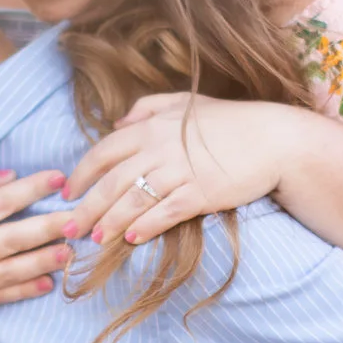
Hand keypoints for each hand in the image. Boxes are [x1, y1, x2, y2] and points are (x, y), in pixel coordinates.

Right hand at [0, 166, 76, 313]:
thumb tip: (11, 178)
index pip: (2, 202)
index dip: (34, 188)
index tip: (59, 178)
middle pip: (15, 239)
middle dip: (51, 229)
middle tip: (79, 220)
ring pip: (11, 272)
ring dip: (45, 262)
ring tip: (71, 252)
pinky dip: (23, 290)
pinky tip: (47, 282)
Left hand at [62, 95, 300, 248]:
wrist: (274, 139)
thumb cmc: (230, 121)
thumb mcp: (186, 102)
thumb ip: (148, 107)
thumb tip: (117, 121)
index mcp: (152, 127)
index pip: (104, 151)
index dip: (81, 174)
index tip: (67, 192)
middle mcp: (160, 149)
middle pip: (111, 181)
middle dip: (86, 207)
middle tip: (68, 227)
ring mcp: (181, 172)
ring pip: (133, 200)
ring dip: (110, 222)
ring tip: (95, 239)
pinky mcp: (201, 194)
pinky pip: (165, 213)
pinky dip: (146, 227)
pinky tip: (132, 239)